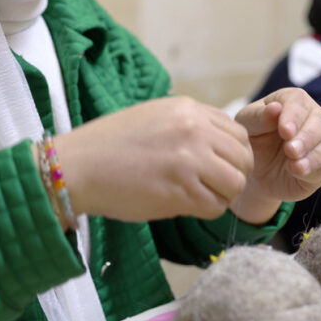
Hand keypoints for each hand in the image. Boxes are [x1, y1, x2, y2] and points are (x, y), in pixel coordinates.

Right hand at [53, 96, 253, 222]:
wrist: (77, 167)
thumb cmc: (108, 145)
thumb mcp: (153, 116)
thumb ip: (188, 125)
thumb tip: (217, 144)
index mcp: (188, 109)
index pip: (237, 133)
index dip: (233, 154)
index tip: (219, 167)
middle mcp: (194, 130)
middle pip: (243, 158)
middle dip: (234, 176)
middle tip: (214, 187)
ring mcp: (189, 160)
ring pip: (235, 184)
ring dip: (223, 196)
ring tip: (199, 198)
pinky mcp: (180, 190)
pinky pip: (215, 206)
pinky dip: (206, 211)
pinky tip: (186, 206)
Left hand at [229, 88, 320, 223]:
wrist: (253, 173)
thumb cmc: (252, 140)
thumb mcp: (247, 126)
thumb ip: (259, 116)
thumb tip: (275, 108)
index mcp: (291, 101)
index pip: (298, 101)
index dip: (293, 115)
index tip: (284, 130)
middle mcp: (312, 117)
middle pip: (320, 120)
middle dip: (306, 135)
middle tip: (290, 149)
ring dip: (310, 153)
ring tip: (293, 161)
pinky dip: (311, 167)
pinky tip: (298, 170)